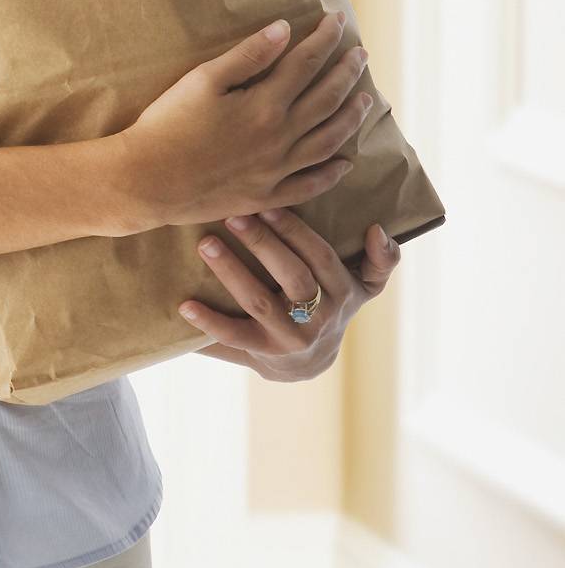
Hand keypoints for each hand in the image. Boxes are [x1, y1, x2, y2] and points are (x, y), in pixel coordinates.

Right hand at [121, 10, 372, 230]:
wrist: (146, 181)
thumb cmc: (167, 125)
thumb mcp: (203, 80)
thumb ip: (247, 55)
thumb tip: (284, 29)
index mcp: (264, 105)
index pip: (306, 63)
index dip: (325, 39)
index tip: (337, 21)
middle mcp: (279, 138)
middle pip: (327, 100)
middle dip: (347, 73)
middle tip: (360, 55)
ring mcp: (276, 170)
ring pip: (328, 141)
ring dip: (351, 118)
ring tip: (365, 101)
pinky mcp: (265, 195)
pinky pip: (309, 186)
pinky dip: (331, 175)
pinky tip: (344, 163)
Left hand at [176, 208, 401, 380]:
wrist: (312, 364)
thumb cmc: (333, 305)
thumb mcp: (365, 286)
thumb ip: (381, 260)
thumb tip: (379, 230)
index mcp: (342, 291)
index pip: (320, 256)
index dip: (295, 231)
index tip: (267, 203)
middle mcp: (319, 317)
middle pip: (291, 276)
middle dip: (261, 243)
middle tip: (231, 215)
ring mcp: (290, 338)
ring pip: (259, 303)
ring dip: (231, 272)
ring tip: (205, 244)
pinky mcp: (262, 355)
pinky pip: (234, 339)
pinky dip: (209, 323)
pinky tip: (185, 305)